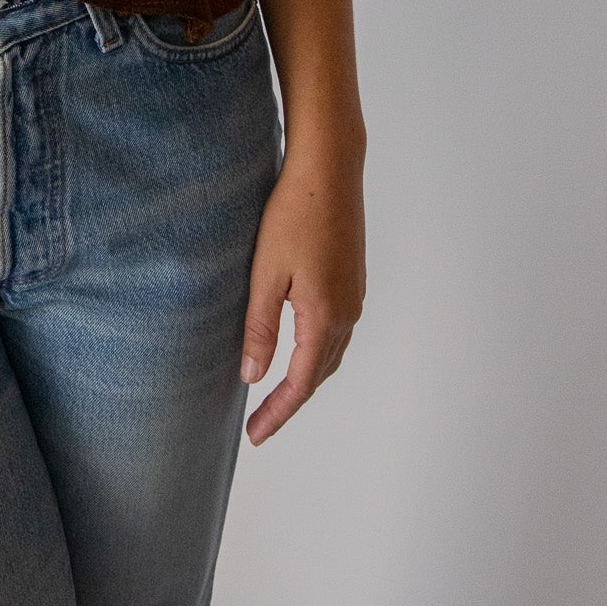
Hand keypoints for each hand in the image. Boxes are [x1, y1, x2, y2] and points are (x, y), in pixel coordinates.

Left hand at [239, 139, 365, 444]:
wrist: (329, 169)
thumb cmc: (293, 215)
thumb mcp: (266, 273)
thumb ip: (260, 327)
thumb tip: (253, 376)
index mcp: (324, 316)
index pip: (301, 382)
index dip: (278, 412)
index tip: (256, 436)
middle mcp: (347, 312)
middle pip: (320, 373)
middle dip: (291, 401)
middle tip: (261, 423)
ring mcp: (353, 294)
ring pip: (331, 351)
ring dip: (306, 376)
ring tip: (276, 392)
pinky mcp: (352, 277)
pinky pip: (336, 329)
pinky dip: (317, 349)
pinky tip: (299, 344)